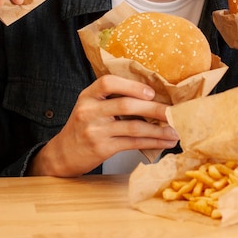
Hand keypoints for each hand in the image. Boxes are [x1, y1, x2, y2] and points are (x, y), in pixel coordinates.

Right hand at [30, 75, 179, 176]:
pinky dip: (151, 143)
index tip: (151, 93)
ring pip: (133, 128)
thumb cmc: (83, 126)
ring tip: (175, 131)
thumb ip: (112, 98)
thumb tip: (151, 95)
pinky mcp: (102, 149)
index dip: (131, 86)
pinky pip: (132, 144)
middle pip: (126, 105)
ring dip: (158, 130)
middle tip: (174, 112)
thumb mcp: (90, 106)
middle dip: (154, 109)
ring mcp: (95, 131)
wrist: (63, 154)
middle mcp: (89, 111)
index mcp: (88, 95)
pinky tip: (163, 142)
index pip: (108, 83)